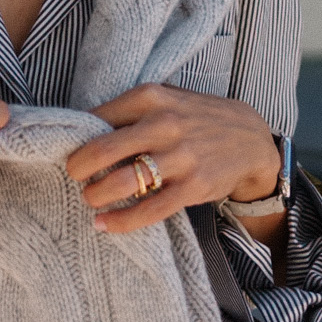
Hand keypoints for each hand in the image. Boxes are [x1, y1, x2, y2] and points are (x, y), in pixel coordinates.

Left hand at [64, 84, 280, 236]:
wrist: (250, 138)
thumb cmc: (197, 117)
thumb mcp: (167, 98)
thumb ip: (131, 110)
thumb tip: (84, 128)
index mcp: (151, 97)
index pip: (97, 118)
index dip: (78, 138)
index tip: (71, 151)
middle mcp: (163, 124)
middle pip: (100, 151)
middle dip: (77, 169)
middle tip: (74, 176)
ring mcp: (179, 157)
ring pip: (120, 183)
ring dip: (95, 196)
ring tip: (91, 199)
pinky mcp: (192, 188)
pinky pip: (147, 211)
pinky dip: (120, 221)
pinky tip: (104, 224)